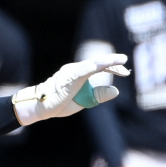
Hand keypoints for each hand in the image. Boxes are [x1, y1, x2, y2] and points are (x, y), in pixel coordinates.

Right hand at [12, 54, 129, 125]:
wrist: (39, 106)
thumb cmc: (57, 104)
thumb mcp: (84, 100)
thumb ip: (99, 95)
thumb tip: (116, 90)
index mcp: (77, 74)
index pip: (98, 67)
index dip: (112, 67)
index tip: (124, 72)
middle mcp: (75, 69)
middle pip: (98, 63)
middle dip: (114, 64)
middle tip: (126, 70)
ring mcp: (71, 71)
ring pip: (93, 63)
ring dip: (109, 61)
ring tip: (122, 60)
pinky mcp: (70, 76)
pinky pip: (85, 69)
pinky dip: (97, 65)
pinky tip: (107, 63)